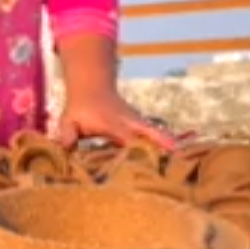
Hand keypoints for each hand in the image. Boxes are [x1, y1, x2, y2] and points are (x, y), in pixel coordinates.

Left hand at [53, 89, 175, 150]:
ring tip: (185, 159)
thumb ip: (67, 135)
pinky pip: (155, 134)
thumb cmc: (80, 108)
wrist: (92, 86)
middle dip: (164, 143)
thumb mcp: (69, 120)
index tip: (149, 162)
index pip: (127, 139)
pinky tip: (177, 154)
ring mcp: (137, 122)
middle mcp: (129, 122)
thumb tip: (64, 149)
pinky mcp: (140, 124)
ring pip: (156, 132)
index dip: (137, 150)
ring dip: (169, 143)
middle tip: (180, 156)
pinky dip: (165, 142)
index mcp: (113, 124)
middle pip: (150, 133)